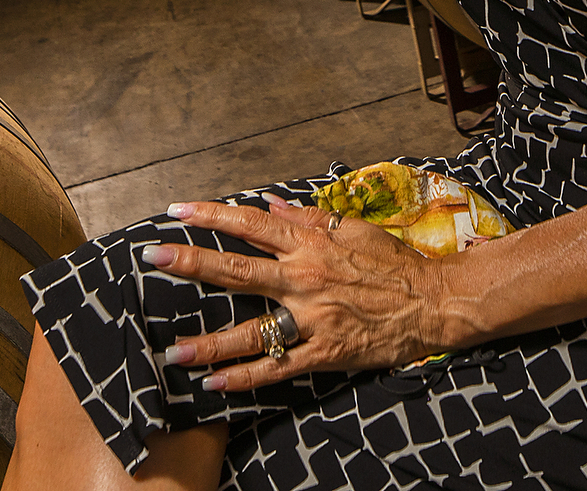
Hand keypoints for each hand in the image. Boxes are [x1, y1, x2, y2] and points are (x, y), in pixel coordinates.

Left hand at [146, 197, 457, 390]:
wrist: (433, 302)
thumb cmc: (393, 262)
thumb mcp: (353, 228)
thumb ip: (308, 217)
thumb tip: (270, 203)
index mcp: (310, 243)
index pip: (251, 224)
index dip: (212, 216)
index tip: (176, 211)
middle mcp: (304, 278)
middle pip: (236, 271)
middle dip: (191, 263)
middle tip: (153, 258)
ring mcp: (312, 319)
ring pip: (250, 332)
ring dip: (208, 342)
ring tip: (172, 351)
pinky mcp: (324, 352)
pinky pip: (278, 368)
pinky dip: (245, 378)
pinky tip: (214, 383)